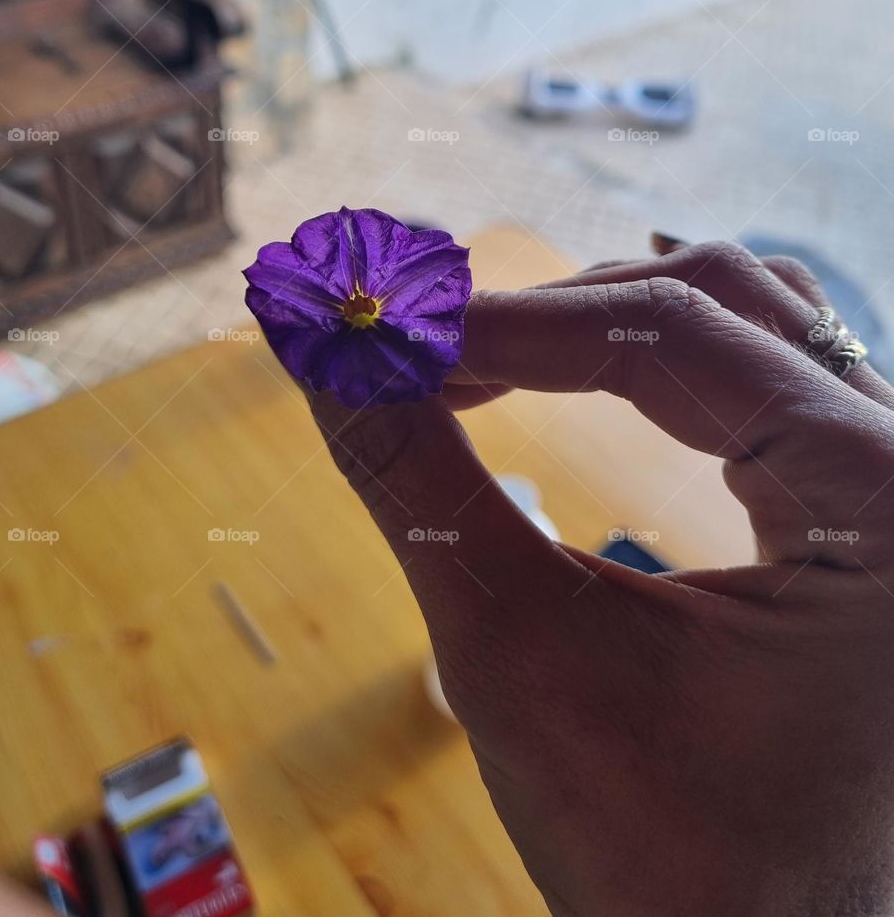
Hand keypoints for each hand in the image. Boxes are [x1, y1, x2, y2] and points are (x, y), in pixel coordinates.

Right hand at [306, 240, 893, 916]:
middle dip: (551, 315)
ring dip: (602, 324)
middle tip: (415, 349)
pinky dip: (653, 360)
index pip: (676, 334)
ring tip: (480, 354)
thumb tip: (323, 354)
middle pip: (718, 301)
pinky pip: (759, 382)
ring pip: (746, 323)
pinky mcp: (853, 515)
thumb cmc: (667, 861)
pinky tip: (577, 361)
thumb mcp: (525, 663)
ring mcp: (888, 491)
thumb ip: (417, 485)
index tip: (382, 329)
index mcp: (887, 498)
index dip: (510, 321)